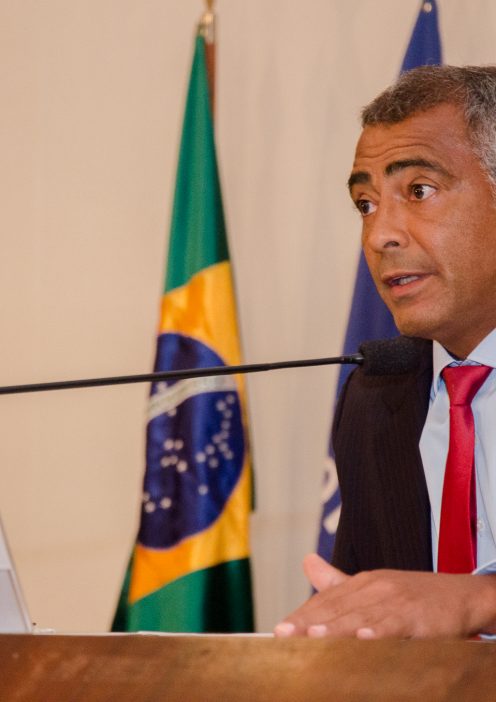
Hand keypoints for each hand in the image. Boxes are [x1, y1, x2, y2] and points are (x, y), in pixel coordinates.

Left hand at [274, 553, 495, 638]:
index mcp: (361, 583)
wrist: (461, 594)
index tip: (279, 630)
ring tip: (313, 636)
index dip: (302, 616)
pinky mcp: (418, 616)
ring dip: (336, 628)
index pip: (325, 602)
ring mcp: (395, 600)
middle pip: (336, 609)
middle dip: (309, 623)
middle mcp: (374, 588)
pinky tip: (364, 639)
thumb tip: (307, 562)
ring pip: (360, 617)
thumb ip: (338, 581)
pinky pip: (395, 625)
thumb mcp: (374, 586)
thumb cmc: (414, 596)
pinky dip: (379, 632)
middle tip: (285, 635)